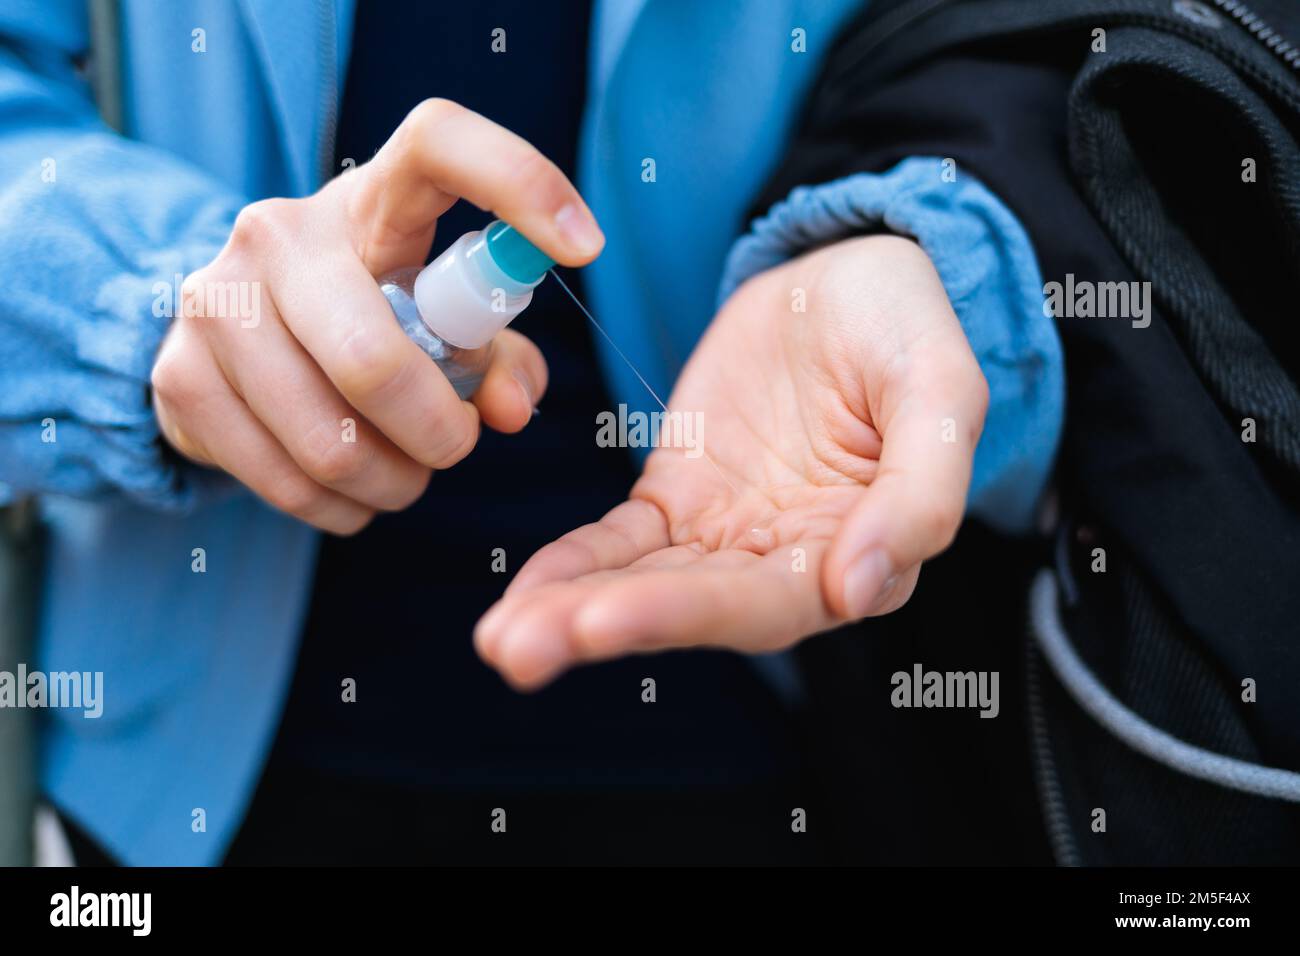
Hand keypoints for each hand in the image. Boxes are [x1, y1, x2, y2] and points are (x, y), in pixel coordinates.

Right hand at [151, 99, 603, 532]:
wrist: (232, 336)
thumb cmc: (368, 320)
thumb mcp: (439, 321)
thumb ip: (498, 358)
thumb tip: (508, 410)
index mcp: (368, 202)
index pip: (439, 145)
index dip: (519, 181)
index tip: (585, 244)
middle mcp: (279, 234)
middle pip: (374, 361)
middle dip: (437, 434)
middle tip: (453, 444)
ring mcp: (214, 301)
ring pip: (330, 445)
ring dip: (392, 483)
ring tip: (403, 473)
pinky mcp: (178, 377)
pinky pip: (285, 483)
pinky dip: (339, 508)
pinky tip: (349, 490)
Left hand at [475, 235, 987, 688]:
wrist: (849, 274)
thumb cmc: (908, 330)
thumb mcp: (940, 392)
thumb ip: (921, 494)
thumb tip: (857, 592)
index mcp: (861, 551)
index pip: (772, 603)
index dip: (689, 614)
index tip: (606, 621)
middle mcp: (789, 561)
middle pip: (694, 609)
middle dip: (604, 627)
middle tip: (518, 649)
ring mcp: (728, 532)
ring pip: (647, 585)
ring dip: (571, 612)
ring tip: (500, 640)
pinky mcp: (681, 497)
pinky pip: (620, 542)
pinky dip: (572, 566)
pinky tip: (522, 593)